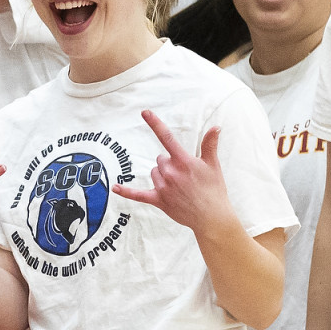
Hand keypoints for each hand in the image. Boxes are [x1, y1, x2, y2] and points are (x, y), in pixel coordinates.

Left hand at [111, 112, 234, 235]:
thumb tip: (215, 127)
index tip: (144, 112)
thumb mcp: (213, 165)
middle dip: (170, 164)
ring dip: (162, 176)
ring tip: (179, 187)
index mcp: (184, 161)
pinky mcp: (158, 200)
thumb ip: (210, 145)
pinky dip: (126, 192)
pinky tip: (115, 188)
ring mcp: (163, 187)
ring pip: (154, 172)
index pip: (167, 137)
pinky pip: (138, 194)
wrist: (212, 217)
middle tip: (185, 177)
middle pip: (160, 159)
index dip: (155, 123)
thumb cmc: (214, 190)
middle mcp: (171, 172)